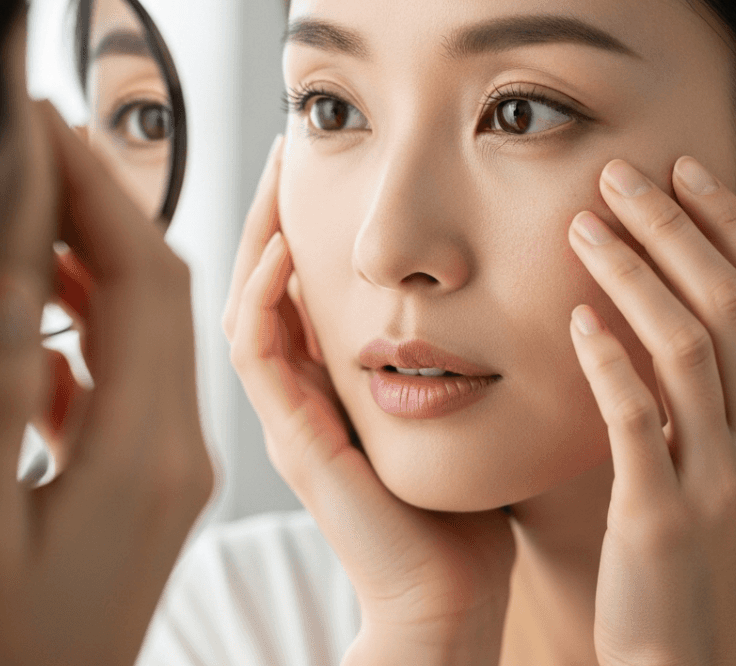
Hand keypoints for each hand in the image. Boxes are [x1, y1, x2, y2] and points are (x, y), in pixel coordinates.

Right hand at [0, 104, 212, 665]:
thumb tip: (10, 281)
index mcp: (144, 456)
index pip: (139, 285)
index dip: (97, 195)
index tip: (50, 125)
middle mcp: (177, 449)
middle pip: (160, 291)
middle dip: (108, 205)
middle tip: (48, 139)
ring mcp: (169, 462)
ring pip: (147, 327)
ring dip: (96, 260)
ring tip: (33, 203)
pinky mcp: (148, 477)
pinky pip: (126, 375)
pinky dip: (85, 327)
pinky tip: (32, 307)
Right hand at [224, 136, 514, 665]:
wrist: (450, 597)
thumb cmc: (464, 506)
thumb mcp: (457, 405)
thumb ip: (450, 348)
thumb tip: (488, 280)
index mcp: (330, 382)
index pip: (296, 281)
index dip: (300, 214)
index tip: (320, 152)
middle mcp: (297, 392)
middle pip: (262, 280)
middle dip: (271, 207)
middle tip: (287, 138)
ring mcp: (287, 416)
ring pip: (246, 306)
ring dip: (258, 234)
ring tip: (277, 170)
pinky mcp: (294, 442)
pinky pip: (259, 358)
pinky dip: (265, 299)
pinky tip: (285, 251)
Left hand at [568, 157, 735, 665]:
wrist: (694, 655)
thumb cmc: (729, 543)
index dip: (728, 222)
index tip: (682, 167)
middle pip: (730, 303)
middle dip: (673, 226)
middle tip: (617, 174)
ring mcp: (724, 482)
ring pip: (683, 346)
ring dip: (630, 274)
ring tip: (583, 227)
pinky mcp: (661, 516)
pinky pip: (635, 417)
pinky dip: (606, 360)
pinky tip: (575, 318)